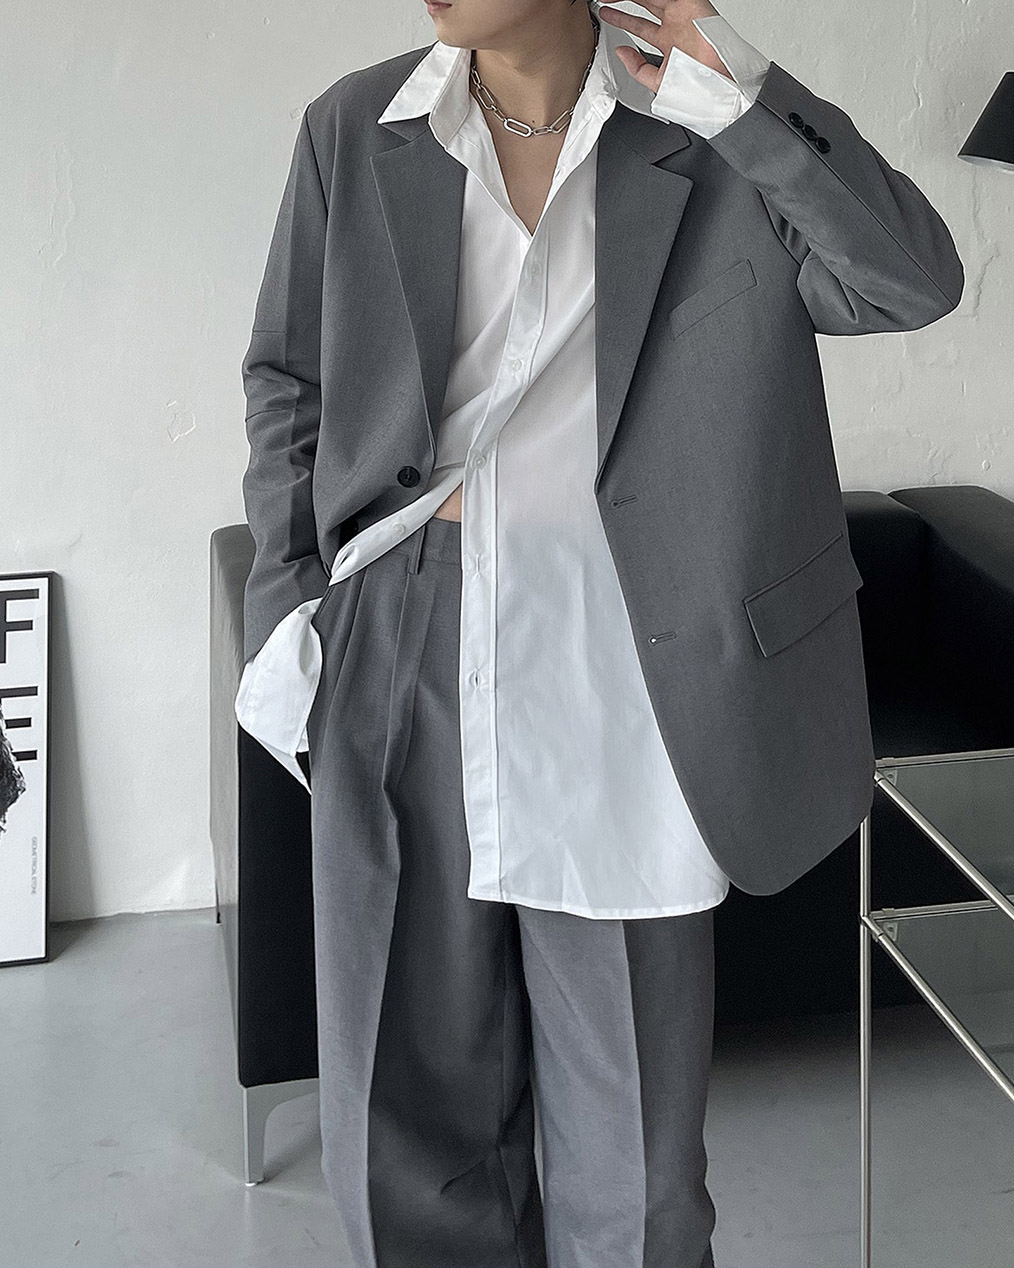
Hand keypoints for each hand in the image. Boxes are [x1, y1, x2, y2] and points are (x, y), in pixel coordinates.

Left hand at [597, 1, 733, 89]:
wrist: (717, 84)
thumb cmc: (698, 87)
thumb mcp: (658, 82)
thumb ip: (638, 69)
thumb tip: (621, 53)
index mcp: (668, 43)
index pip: (639, 26)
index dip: (621, 19)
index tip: (605, 14)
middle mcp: (674, 26)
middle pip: (644, 5)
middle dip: (623, 0)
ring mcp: (682, 14)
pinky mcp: (690, 4)